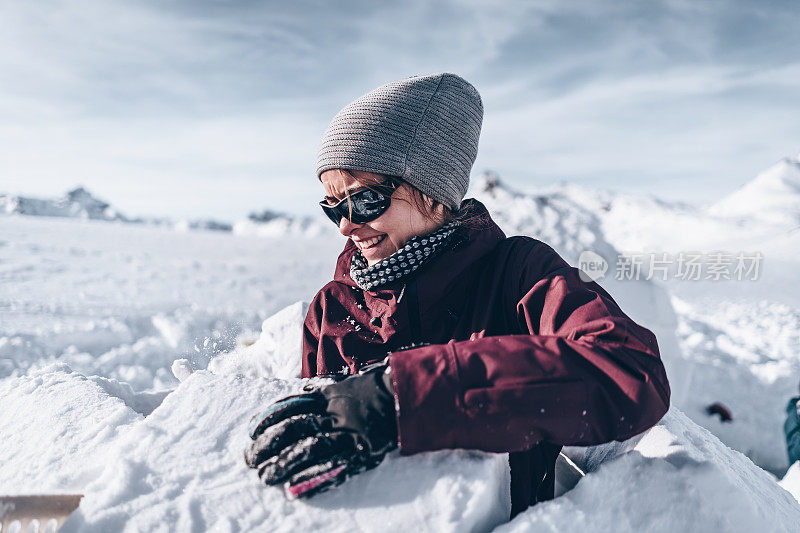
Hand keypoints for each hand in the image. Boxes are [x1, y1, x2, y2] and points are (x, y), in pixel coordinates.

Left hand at [244, 363, 397, 498]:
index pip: (291, 407)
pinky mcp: (361, 453)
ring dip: (283, 464)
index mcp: (328, 398)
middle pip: (294, 429)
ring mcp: (348, 434)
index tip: (250, 430)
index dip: (268, 418)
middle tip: (250, 458)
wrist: (405, 396)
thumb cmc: (373, 392)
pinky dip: (313, 480)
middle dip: (268, 444)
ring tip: (265, 476)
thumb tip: (305, 387)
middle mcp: (334, 415)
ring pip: (308, 450)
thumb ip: (324, 389)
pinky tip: (295, 490)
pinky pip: (334, 468)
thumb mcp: (346, 385)